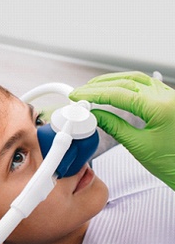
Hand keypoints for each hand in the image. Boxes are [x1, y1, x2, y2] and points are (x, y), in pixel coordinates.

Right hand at [69, 71, 174, 189]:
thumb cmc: (174, 164)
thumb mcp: (138, 146)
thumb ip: (114, 127)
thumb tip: (95, 115)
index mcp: (161, 107)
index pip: (118, 94)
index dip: (94, 94)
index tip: (79, 96)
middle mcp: (168, 97)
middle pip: (126, 82)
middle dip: (99, 86)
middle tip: (81, 92)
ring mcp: (170, 97)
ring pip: (136, 79)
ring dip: (112, 81)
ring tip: (93, 88)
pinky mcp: (168, 101)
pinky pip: (146, 84)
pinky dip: (127, 84)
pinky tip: (116, 87)